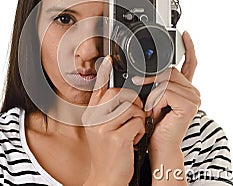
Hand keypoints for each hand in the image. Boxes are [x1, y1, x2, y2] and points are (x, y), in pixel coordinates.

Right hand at [82, 56, 145, 185]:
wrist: (107, 176)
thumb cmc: (110, 150)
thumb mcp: (103, 126)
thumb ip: (107, 106)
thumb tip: (116, 84)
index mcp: (92, 112)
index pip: (98, 87)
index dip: (103, 72)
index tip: (108, 58)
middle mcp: (94, 118)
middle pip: (120, 93)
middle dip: (133, 102)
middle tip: (134, 116)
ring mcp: (102, 128)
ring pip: (131, 107)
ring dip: (138, 118)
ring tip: (132, 130)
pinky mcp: (115, 138)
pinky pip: (136, 122)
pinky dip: (140, 130)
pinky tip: (133, 139)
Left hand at [132, 31, 200, 152]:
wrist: (158, 145)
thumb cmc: (153, 124)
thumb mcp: (151, 98)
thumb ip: (154, 83)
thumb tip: (142, 71)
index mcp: (185, 88)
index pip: (189, 63)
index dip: (188, 47)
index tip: (185, 34)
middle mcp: (193, 91)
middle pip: (169, 70)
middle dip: (150, 81)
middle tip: (142, 95)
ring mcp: (193, 97)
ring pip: (165, 80)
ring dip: (151, 95)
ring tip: (151, 110)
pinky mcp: (189, 104)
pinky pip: (164, 91)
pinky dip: (154, 100)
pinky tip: (156, 112)